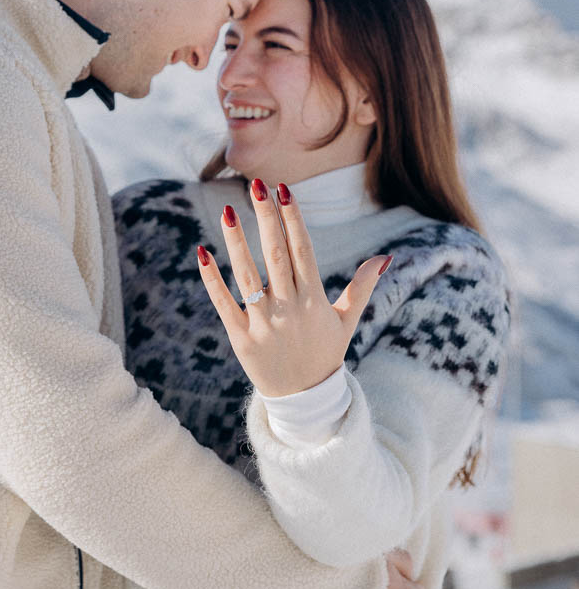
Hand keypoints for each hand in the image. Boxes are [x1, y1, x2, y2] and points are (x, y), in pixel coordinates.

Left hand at [197, 178, 391, 396]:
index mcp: (315, 300)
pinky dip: (212, 280)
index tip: (284, 190)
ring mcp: (264, 324)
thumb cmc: (325, 354)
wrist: (305, 402)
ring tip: (226, 211)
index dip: (293, 220)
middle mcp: (290, 309)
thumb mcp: (347, 321)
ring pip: (247, 277)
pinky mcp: (241, 338)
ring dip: (236, 243)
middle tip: (257, 185)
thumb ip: (363, 287)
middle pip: (276, 256)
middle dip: (266, 219)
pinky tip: (203, 253)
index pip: (303, 251)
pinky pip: (224, 304)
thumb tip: (386, 258)